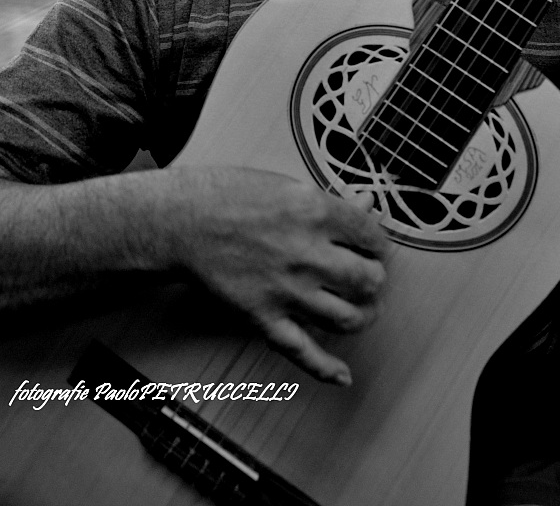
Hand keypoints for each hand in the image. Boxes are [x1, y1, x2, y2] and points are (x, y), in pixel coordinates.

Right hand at [164, 166, 388, 385]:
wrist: (181, 222)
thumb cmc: (227, 195)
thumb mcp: (286, 185)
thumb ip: (329, 201)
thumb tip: (366, 203)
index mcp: (316, 213)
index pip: (372, 237)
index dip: (378, 244)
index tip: (373, 247)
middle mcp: (308, 255)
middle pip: (369, 280)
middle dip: (375, 280)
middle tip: (369, 276)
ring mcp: (287, 290)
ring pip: (348, 319)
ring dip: (362, 316)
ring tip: (362, 310)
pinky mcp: (263, 317)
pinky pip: (303, 351)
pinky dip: (327, 369)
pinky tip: (342, 374)